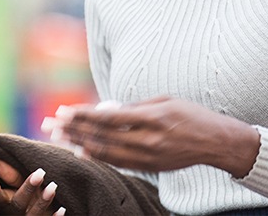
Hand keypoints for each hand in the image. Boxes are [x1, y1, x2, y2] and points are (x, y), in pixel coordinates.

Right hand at [0, 159, 64, 215]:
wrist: (38, 213)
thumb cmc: (27, 196)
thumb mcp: (18, 188)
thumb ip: (12, 176)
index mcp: (7, 204)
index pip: (0, 199)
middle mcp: (16, 214)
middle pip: (18, 205)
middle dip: (27, 189)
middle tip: (40, 172)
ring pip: (33, 215)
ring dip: (43, 201)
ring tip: (53, 186)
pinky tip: (62, 209)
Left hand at [48, 96, 259, 177]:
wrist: (214, 142)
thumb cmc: (191, 115)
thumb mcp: (165, 100)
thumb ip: (136, 106)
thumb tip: (108, 109)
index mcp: (153, 117)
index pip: (110, 117)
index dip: (84, 114)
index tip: (65, 110)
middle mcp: (148, 139)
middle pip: (103, 136)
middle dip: (74, 129)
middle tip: (53, 123)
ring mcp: (148, 157)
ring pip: (106, 152)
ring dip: (80, 144)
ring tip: (61, 137)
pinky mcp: (149, 167)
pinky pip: (118, 162)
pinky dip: (98, 156)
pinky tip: (83, 150)